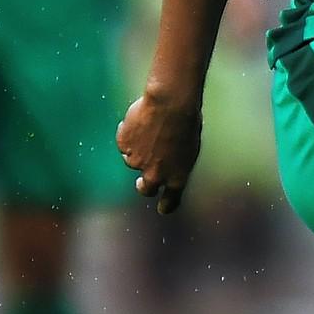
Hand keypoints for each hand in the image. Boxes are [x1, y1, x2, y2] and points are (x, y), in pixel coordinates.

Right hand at [116, 86, 202, 213]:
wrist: (171, 104)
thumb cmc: (187, 121)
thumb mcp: (189, 146)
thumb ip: (175, 160)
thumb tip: (165, 161)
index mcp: (178, 176)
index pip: (170, 201)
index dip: (166, 205)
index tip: (163, 208)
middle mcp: (156, 175)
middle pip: (146, 189)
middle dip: (144, 186)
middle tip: (143, 181)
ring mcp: (136, 162)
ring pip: (132, 160)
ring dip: (138, 150)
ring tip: (151, 128)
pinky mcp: (124, 146)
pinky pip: (124, 142)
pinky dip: (129, 134)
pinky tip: (141, 121)